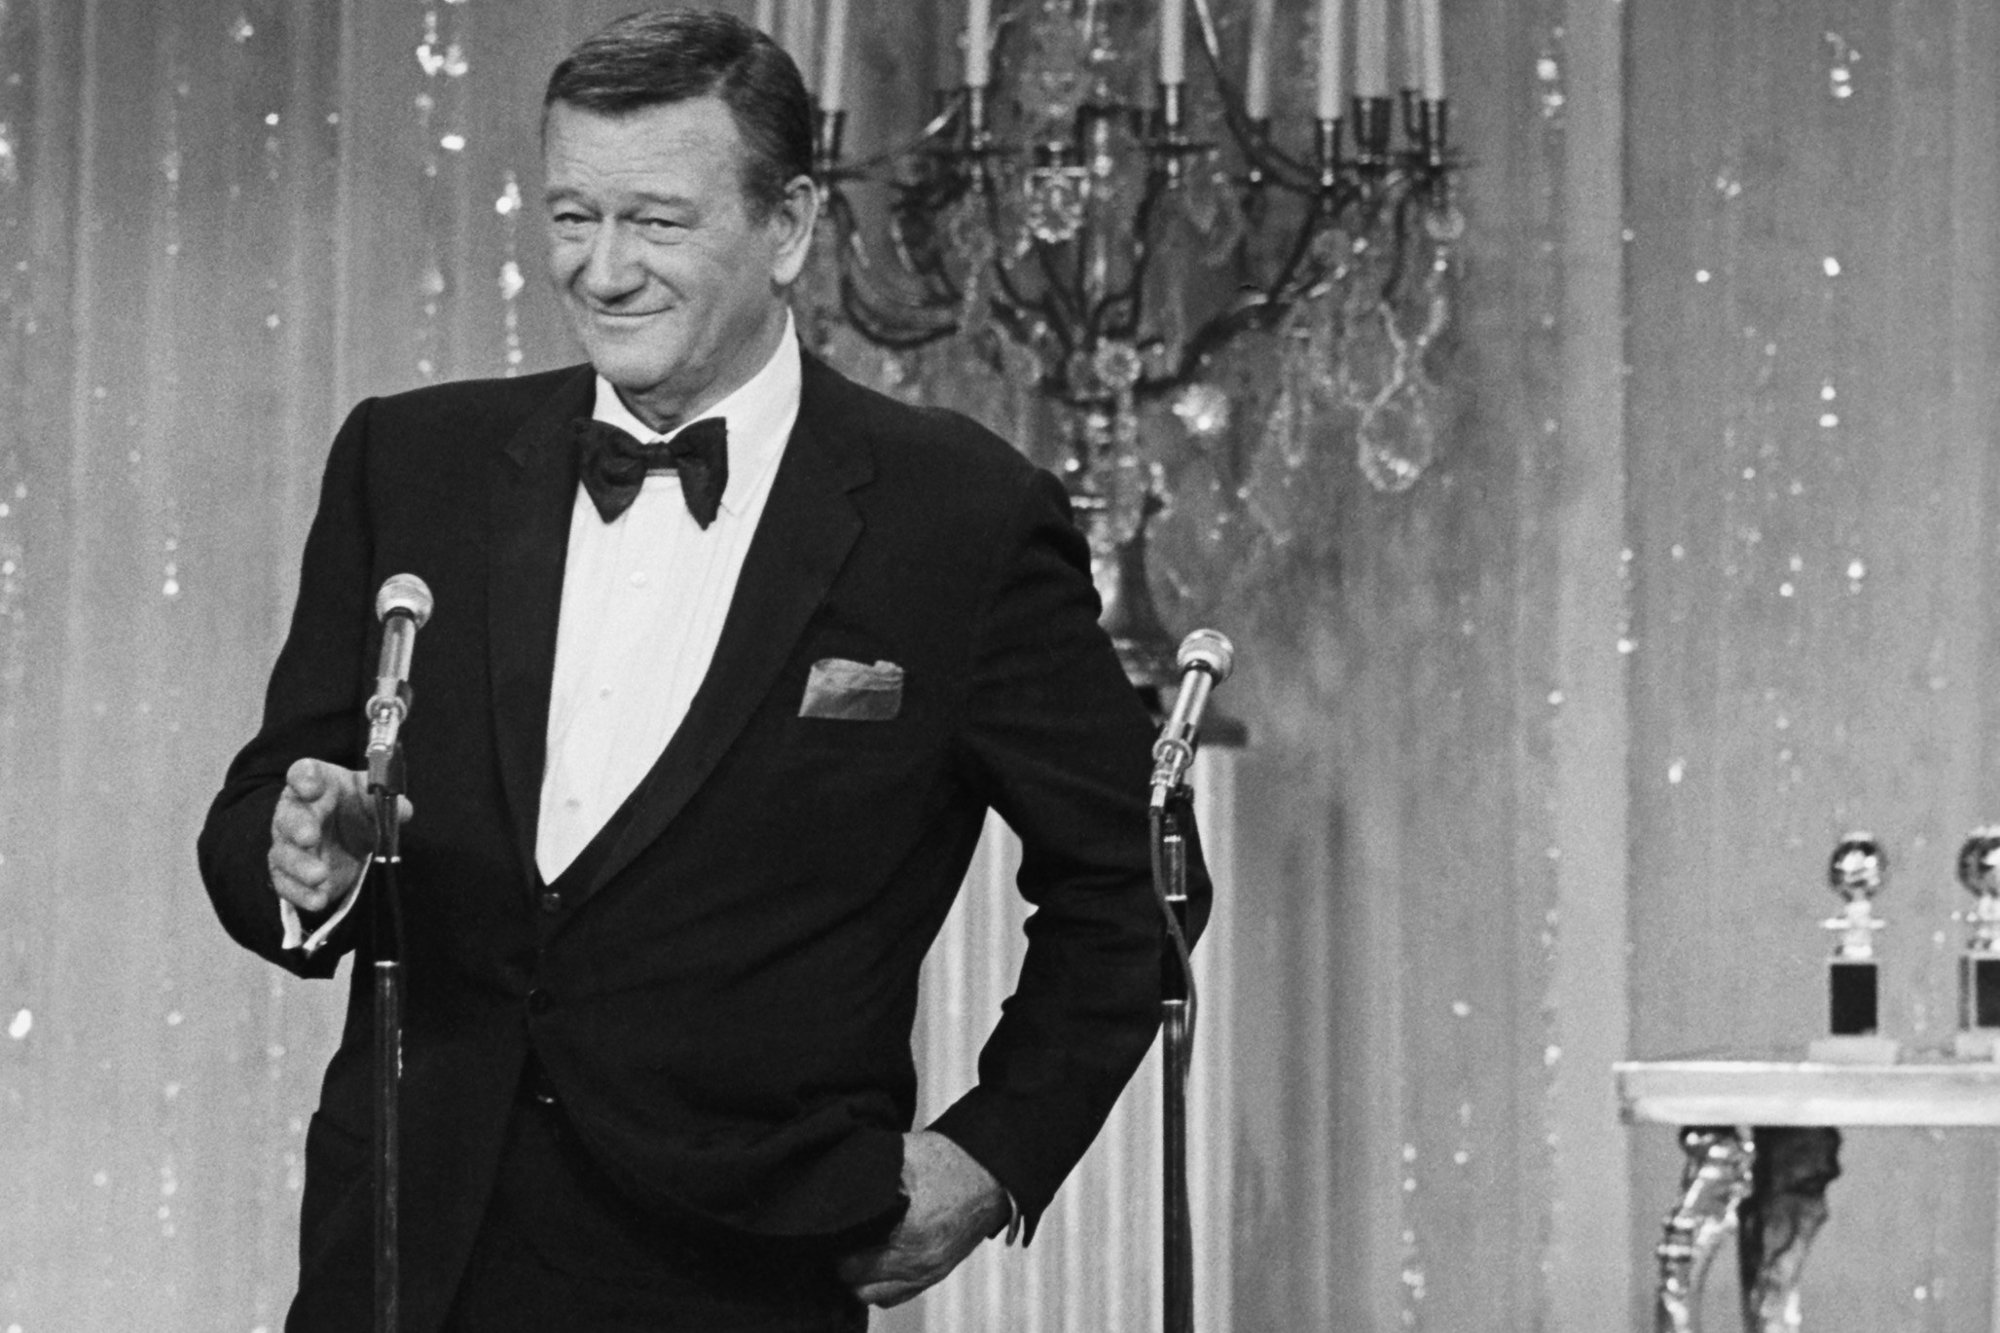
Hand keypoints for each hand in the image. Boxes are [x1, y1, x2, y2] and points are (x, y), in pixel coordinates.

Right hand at [266, 758, 411, 914]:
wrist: (348, 838)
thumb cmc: (357, 808)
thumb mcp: (374, 801)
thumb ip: (386, 803)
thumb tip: (403, 810)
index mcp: (317, 783)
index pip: (304, 772)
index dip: (304, 777)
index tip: (311, 786)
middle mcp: (296, 810)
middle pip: (289, 815)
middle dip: (298, 825)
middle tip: (310, 837)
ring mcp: (288, 843)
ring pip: (284, 852)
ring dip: (299, 865)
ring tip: (319, 875)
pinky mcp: (288, 873)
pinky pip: (287, 884)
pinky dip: (301, 893)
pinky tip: (319, 900)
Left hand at [837, 1131, 1011, 1307]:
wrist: (993, 1172)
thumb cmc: (949, 1160)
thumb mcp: (903, 1157)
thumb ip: (868, 1171)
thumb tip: (833, 1176)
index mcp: (911, 1238)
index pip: (851, 1267)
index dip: (835, 1250)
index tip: (830, 1232)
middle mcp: (921, 1265)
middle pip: (861, 1289)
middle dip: (846, 1269)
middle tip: (839, 1243)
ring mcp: (931, 1272)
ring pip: (880, 1297)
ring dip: (864, 1280)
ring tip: (857, 1252)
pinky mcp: (939, 1271)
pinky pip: (901, 1293)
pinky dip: (885, 1283)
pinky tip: (878, 1259)